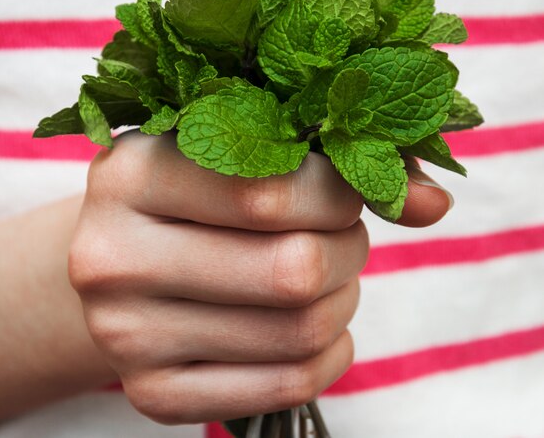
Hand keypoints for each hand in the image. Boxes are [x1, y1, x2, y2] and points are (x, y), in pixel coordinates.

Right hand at [68, 132, 449, 423]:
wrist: (119, 259)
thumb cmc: (192, 193)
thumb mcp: (234, 151)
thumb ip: (336, 163)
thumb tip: (434, 202)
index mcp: (131, 173)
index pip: (271, 190)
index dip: (341, 191)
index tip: (351, 188)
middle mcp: (111, 258)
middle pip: (293, 269)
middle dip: (348, 248)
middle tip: (341, 234)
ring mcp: (125, 336)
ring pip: (299, 331)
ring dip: (343, 298)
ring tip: (326, 275)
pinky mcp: (152, 394)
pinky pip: (285, 386)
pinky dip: (330, 355)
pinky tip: (317, 327)